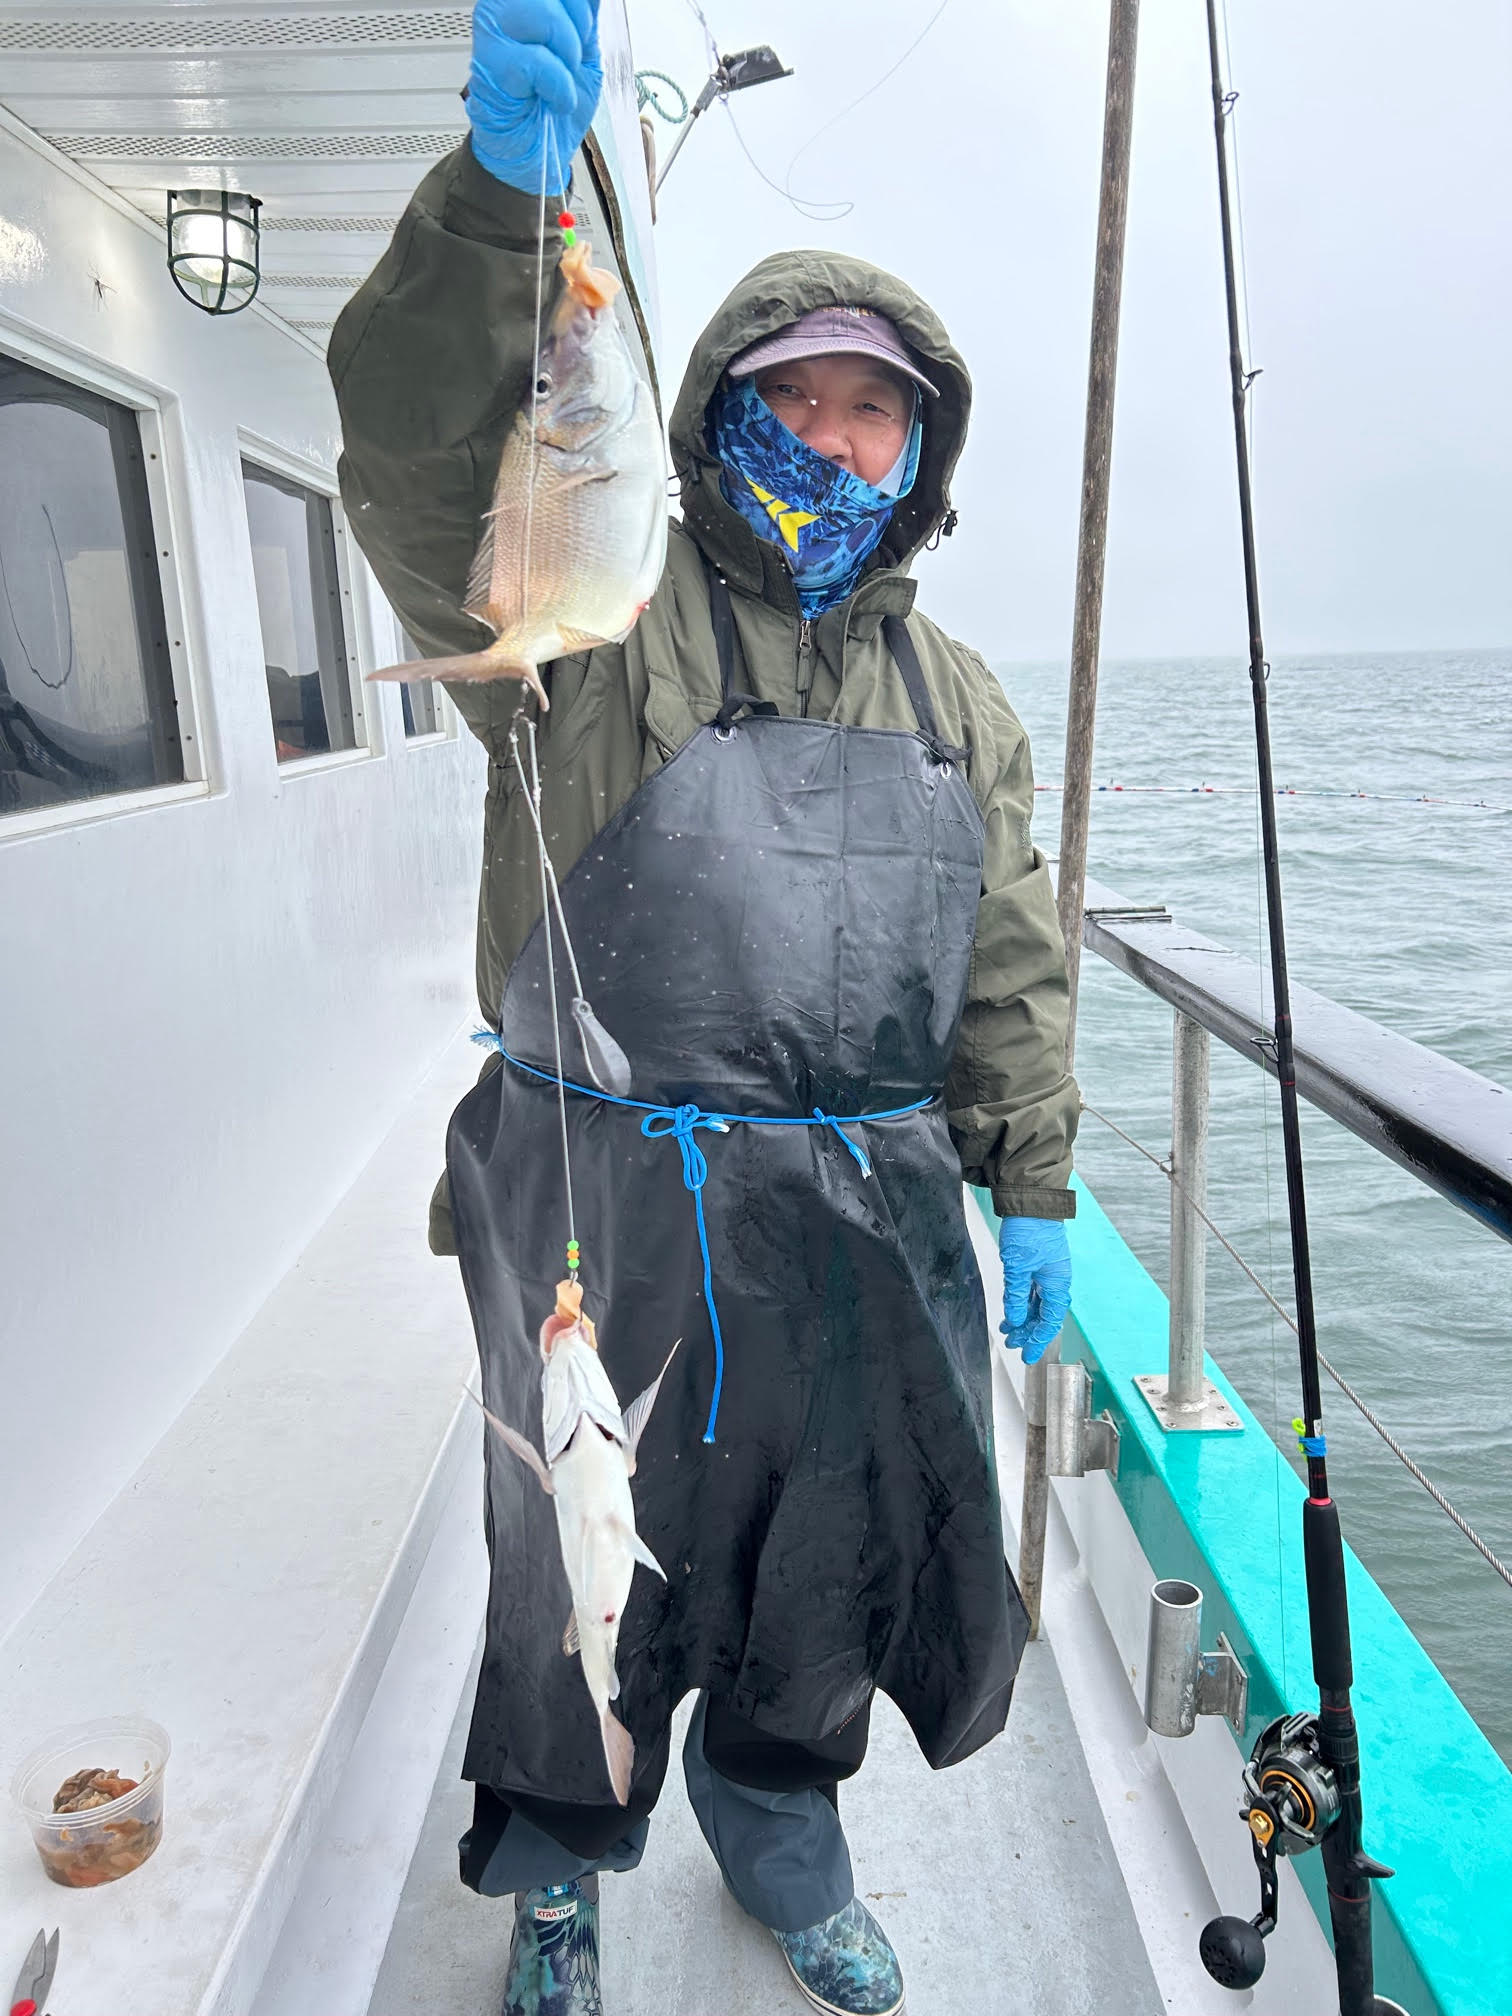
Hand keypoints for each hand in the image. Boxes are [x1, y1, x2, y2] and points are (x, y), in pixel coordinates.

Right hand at [468, 0, 602, 194]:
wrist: (536, 150)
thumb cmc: (553, 101)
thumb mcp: (584, 52)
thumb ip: (587, 17)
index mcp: (528, 0)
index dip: (581, 7)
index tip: (585, 33)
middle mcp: (505, 6)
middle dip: (577, 26)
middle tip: (574, 58)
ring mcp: (494, 30)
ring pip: (545, 15)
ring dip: (567, 52)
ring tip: (563, 77)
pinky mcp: (490, 63)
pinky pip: (536, 61)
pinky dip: (558, 86)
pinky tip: (556, 99)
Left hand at [998, 1216, 1071, 1365]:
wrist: (1031, 1201)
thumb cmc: (1030, 1229)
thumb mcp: (1018, 1266)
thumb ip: (1016, 1295)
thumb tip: (1014, 1319)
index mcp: (1056, 1284)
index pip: (1049, 1321)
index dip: (1038, 1339)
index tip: (1028, 1354)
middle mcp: (1055, 1280)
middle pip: (1043, 1314)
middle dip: (1028, 1330)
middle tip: (1013, 1343)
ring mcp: (1047, 1271)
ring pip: (1036, 1302)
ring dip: (1022, 1317)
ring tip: (1008, 1329)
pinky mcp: (1038, 1263)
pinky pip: (1031, 1290)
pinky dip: (1021, 1301)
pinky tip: (1012, 1308)